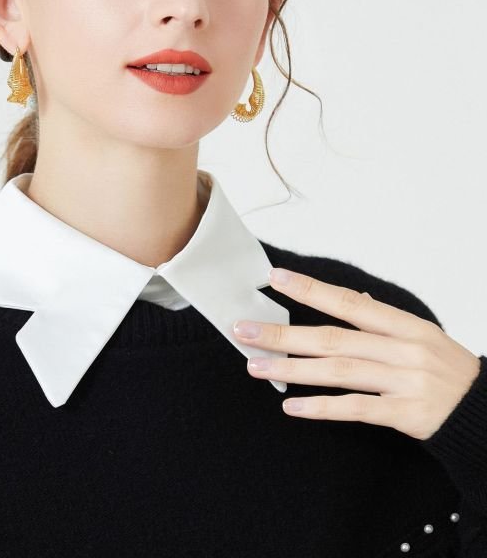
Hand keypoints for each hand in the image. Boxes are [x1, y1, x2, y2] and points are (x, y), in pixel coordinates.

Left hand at [232, 267, 480, 440]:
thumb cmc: (449, 369)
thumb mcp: (423, 335)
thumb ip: (385, 320)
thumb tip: (356, 300)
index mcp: (405, 325)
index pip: (349, 303)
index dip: (310, 289)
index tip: (274, 278)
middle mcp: (403, 350)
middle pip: (333, 338)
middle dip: (284, 333)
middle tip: (245, 330)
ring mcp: (405, 383)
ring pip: (338, 372)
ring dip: (292, 369)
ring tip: (256, 366)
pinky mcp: (408, 415)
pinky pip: (356, 409)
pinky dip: (321, 408)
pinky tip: (291, 406)